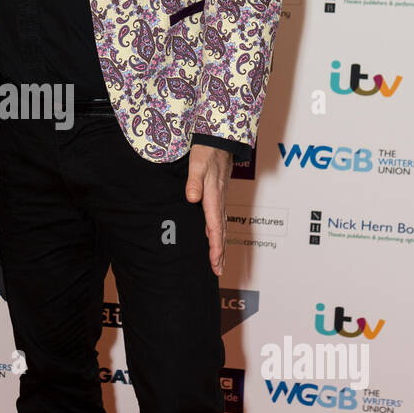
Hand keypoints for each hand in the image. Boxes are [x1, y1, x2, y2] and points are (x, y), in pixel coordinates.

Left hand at [185, 147, 231, 275]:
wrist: (220, 141)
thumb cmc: (207, 153)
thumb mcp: (198, 165)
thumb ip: (194, 182)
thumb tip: (192, 198)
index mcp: (213, 197)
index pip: (214, 227)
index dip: (214, 246)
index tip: (214, 262)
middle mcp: (219, 202)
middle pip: (220, 233)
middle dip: (220, 253)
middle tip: (218, 271)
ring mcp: (220, 200)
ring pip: (221, 228)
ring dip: (220, 247)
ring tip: (218, 264)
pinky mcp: (218, 197)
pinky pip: (219, 221)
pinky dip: (218, 235)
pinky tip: (214, 240)